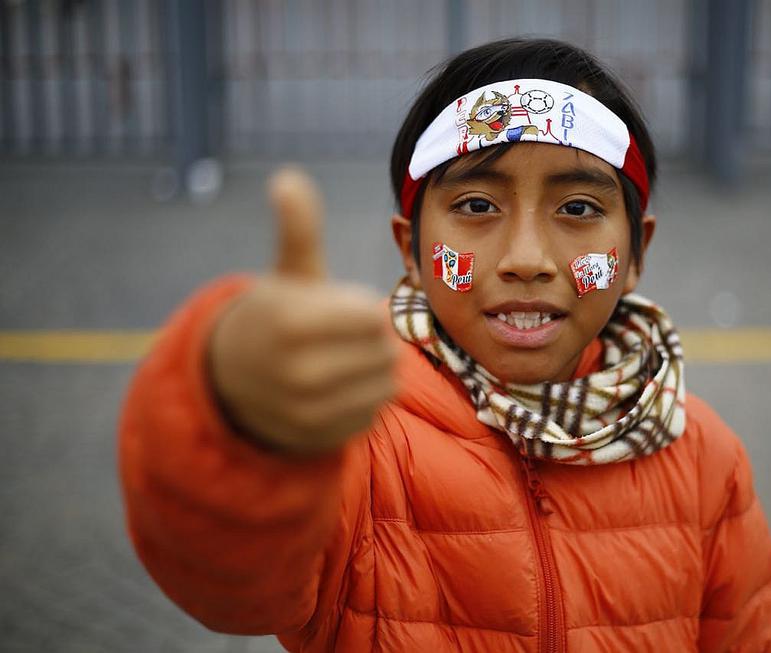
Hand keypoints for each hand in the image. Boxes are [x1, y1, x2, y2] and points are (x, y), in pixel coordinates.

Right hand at [207, 167, 396, 453]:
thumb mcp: (286, 275)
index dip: (364, 309)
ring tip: (342, 362)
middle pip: (384, 351)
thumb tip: (288, 178)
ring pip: (385, 384)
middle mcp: (297, 372)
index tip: (340, 310)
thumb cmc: (273, 319)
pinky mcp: (320, 440)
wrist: (231, 385)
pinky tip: (337, 390)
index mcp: (290, 323)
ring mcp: (308, 412)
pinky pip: (373, 413)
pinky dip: (365, 399)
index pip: (373, 317)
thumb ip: (298, 229)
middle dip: (372, 340)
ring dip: (375, 369)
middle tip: (341, 338)